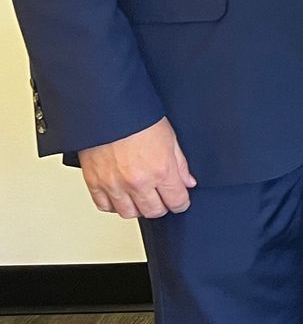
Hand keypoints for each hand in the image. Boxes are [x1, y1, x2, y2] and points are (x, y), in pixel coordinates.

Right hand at [78, 117, 194, 218]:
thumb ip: (180, 164)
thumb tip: (187, 182)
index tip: (180, 200)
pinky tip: (120, 196)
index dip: (181, 203)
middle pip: (154, 211)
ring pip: (129, 213)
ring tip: (141, 197)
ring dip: (137, 208)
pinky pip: (104, 206)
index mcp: (160, 170)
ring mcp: (114, 185)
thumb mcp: (170, 137)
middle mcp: (138, 182)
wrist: (108, 110)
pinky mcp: (95, 183)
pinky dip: (113, 204)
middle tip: (162, 198)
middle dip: (161, 206)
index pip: (176, 201)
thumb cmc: (138, 119)